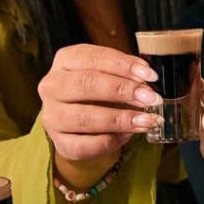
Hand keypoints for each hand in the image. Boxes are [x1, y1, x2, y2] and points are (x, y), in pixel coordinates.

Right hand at [38, 43, 161, 179]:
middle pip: (86, 84)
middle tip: (151, 98)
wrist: (82, 125)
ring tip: (147, 120)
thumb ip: (126, 73)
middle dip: (122, 90)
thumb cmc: (99, 92)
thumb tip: (146, 79)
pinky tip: (128, 135)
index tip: (150, 75)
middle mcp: (52, 87)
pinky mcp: (59, 142)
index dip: (123, 66)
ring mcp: (52, 116)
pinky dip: (111, 141)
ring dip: (121, 119)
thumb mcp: (111, 74)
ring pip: (84, 117)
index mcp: (65, 61)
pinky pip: (85, 144)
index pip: (93, 58)